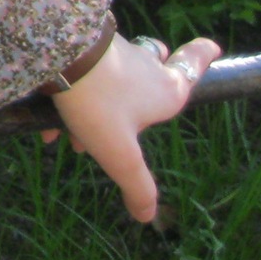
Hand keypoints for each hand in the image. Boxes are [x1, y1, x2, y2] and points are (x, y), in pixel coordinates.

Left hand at [41, 31, 221, 222]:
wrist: (56, 50)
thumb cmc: (97, 102)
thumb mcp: (120, 154)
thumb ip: (136, 185)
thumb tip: (147, 215)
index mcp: (164, 89)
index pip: (191, 67)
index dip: (201, 57)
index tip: (212, 43)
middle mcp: (144, 66)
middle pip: (153, 68)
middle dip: (143, 97)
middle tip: (130, 120)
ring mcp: (113, 52)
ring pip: (113, 78)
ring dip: (99, 108)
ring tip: (72, 141)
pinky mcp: (84, 45)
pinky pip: (83, 76)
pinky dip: (72, 101)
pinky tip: (48, 127)